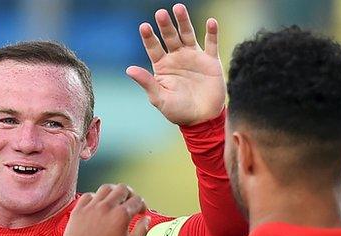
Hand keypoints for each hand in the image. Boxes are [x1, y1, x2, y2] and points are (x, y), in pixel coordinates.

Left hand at [63, 184, 149, 235]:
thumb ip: (142, 231)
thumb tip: (146, 220)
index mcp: (121, 215)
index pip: (137, 200)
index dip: (142, 205)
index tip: (141, 211)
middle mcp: (106, 207)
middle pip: (122, 189)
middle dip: (130, 194)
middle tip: (130, 201)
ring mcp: (91, 206)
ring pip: (105, 188)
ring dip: (113, 192)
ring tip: (115, 199)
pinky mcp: (78, 210)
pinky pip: (88, 195)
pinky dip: (95, 197)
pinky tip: (97, 204)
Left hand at [126, 3, 224, 125]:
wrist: (202, 119)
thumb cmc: (178, 111)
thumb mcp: (159, 98)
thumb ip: (147, 82)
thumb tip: (129, 69)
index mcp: (162, 67)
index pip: (153, 48)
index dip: (149, 37)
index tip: (144, 26)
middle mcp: (177, 58)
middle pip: (170, 37)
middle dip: (165, 25)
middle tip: (160, 13)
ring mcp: (194, 57)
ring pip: (188, 35)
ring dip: (184, 22)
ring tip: (178, 8)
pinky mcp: (211, 61)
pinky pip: (211, 43)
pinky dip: (212, 33)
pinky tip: (211, 22)